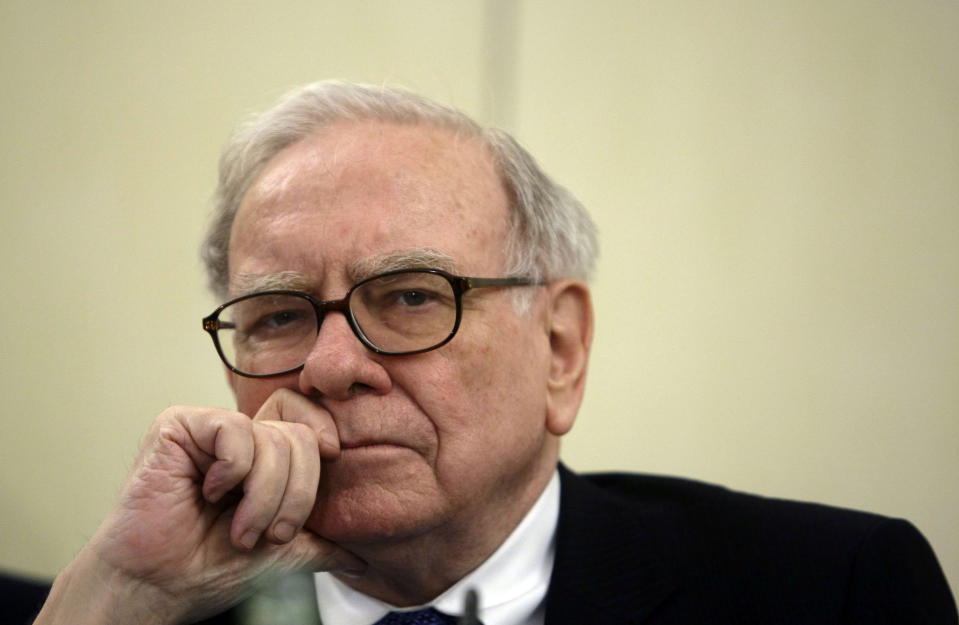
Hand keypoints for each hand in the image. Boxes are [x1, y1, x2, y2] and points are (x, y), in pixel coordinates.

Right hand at [35, 390, 363, 624]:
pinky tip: (205, 493)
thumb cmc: (210, 568)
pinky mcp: (180, 425)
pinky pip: (233, 430)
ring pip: (272, 440)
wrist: (160, 586)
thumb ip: (320, 545)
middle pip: (299, 437)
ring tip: (238, 531)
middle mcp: (241, 439)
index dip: (325, 436)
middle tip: (269, 534)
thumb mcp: (283, 555)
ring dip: (261, 497)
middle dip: (294, 496)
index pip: (309, 422)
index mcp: (265, 459)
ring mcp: (210, 430)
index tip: (333, 457)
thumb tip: (360, 557)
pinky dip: (231, 472)